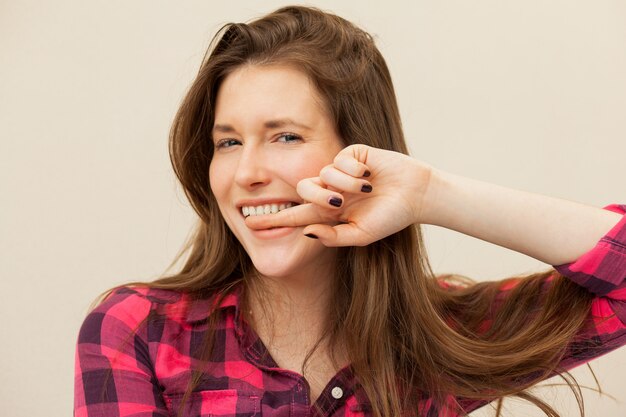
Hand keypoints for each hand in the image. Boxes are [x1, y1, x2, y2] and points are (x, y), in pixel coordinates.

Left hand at [244, 144, 434, 245]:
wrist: (415, 194)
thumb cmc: (389, 217)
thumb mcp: (361, 234)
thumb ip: (332, 237)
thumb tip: (305, 230)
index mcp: (330, 213)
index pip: (296, 216)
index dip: (273, 219)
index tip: (248, 223)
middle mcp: (330, 192)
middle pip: (304, 191)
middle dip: (319, 198)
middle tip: (340, 204)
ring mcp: (338, 173)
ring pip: (322, 175)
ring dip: (345, 185)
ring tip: (368, 189)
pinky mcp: (349, 155)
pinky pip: (338, 161)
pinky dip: (354, 171)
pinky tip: (370, 175)